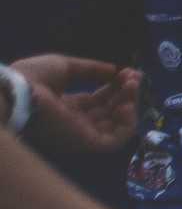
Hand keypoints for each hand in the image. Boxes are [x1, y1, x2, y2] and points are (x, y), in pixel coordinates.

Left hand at [12, 55, 140, 156]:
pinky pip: (115, 140)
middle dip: (125, 93)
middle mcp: (75, 122)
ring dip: (130, 105)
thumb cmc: (34, 77)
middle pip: (109, 111)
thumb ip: (92, 69)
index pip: (98, 100)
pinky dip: (127, 124)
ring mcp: (80, 134)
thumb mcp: (66, 66)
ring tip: (133, 86)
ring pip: (115, 125)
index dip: (115, 87)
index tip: (129, 72)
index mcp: (65, 106)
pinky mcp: (85, 142)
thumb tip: (116, 70)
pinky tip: (128, 105)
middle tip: (135, 76)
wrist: (18, 91)